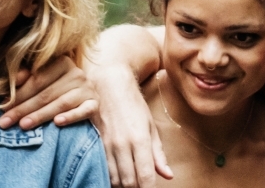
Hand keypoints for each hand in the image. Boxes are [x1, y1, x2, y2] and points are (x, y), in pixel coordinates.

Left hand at [0, 55, 96, 128]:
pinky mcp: (95, 104)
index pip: (37, 80)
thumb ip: (26, 77)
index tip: (2, 107)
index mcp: (61, 61)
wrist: (85, 95)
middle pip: (46, 93)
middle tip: (5, 121)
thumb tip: (13, 80)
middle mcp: (76, 73)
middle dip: (23, 108)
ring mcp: (87, 88)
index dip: (18, 94)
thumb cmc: (57, 87)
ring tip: (23, 125)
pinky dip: (71, 117)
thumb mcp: (42, 78)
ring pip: (61, 103)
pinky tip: (57, 123)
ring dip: (40, 115)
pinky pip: (84, 111)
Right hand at [97, 68, 171, 187]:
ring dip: (123, 184)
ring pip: (114, 179)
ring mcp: (107, 145)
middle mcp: (123, 145)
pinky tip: (118, 174)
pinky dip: (111, 176)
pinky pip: (104, 169)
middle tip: (142, 185)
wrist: (108, 86)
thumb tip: (168, 175)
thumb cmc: (133, 104)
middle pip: (129, 182)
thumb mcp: (151, 127)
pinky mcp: (97, 144)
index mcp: (140, 140)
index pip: (145, 177)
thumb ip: (158, 154)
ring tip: (131, 182)